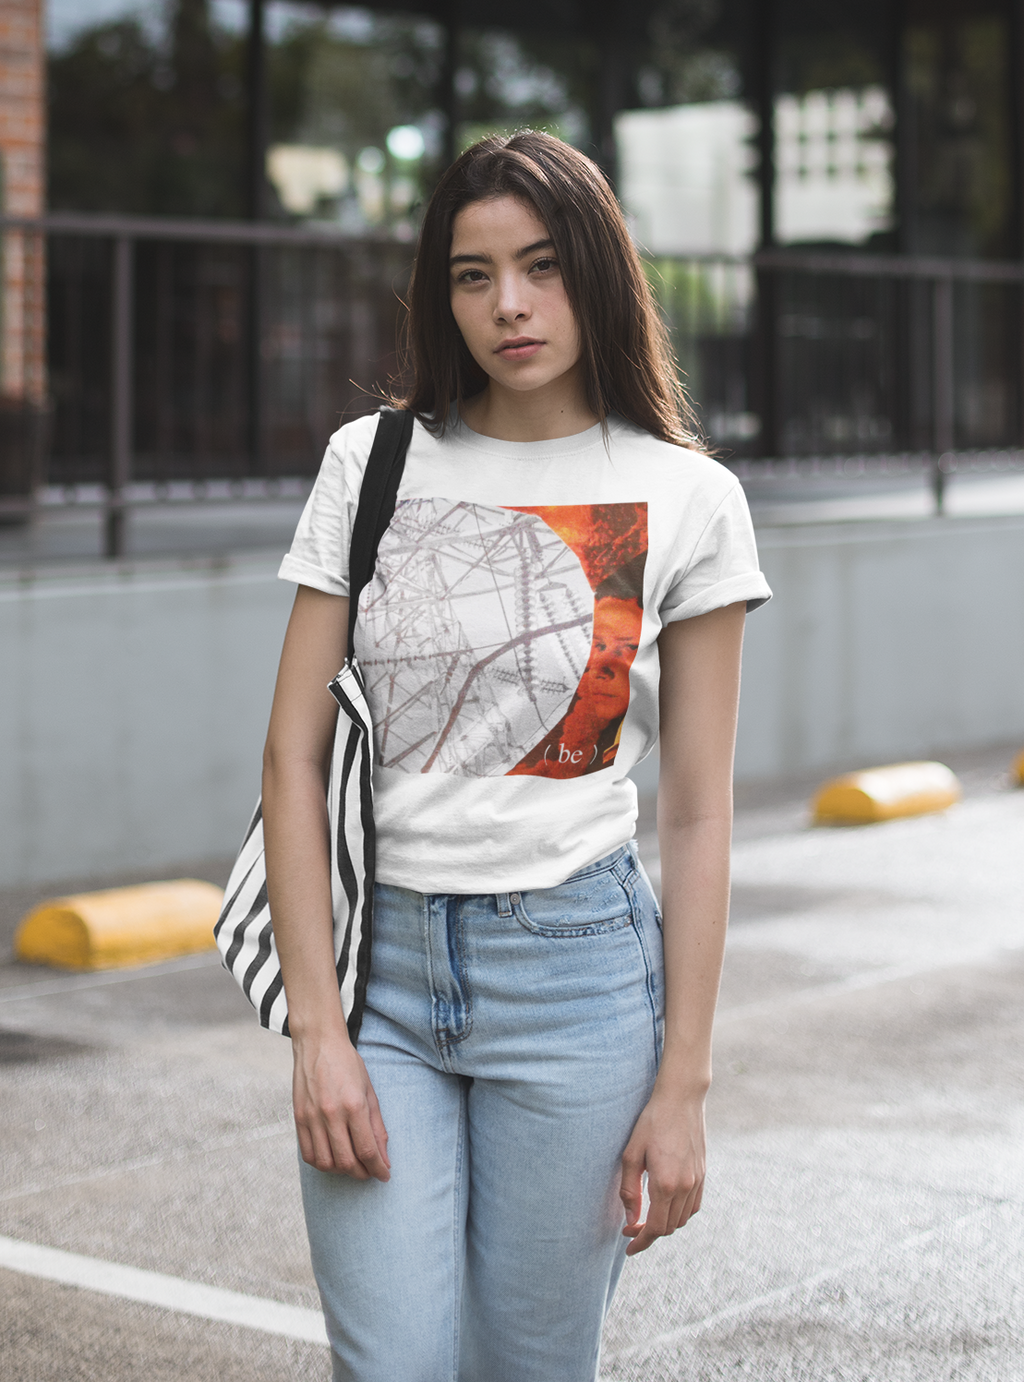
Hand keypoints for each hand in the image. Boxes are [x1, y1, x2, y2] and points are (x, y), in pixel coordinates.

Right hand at [292, 1029, 390, 1180]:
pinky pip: (308, 1154)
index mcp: (353, 1105)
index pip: (367, 1150)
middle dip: (362, 1173)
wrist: (318, 1043)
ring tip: (352, 1165)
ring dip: (341, 1171)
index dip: (378, 1168)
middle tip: (370, 1172)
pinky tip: (332, 1158)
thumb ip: (376, 1126)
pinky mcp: (298, 1118)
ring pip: (326, 1162)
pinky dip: (321, 1163)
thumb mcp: (369, 1091)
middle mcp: (331, 1114)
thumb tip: (384, 1157)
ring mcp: (312, 1117)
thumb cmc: (347, 1064)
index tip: (385, 1176)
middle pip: (346, 1161)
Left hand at [619, 1088, 705, 1254]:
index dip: (640, 1242)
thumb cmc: (652, 1122)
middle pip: (668, 1228)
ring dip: (664, 1225)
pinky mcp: (702, 1174)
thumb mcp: (631, 1153)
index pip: (654, 1228)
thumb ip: (630, 1190)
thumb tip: (630, 1219)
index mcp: (665, 1184)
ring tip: (646, 1218)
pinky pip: (693, 1207)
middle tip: (631, 1228)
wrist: (681, 1099)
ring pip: (682, 1220)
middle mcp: (685, 1187)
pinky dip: (680, 1214)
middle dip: (649, 1234)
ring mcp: (697, 1181)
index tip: (628, 1247)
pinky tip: (666, 1206)